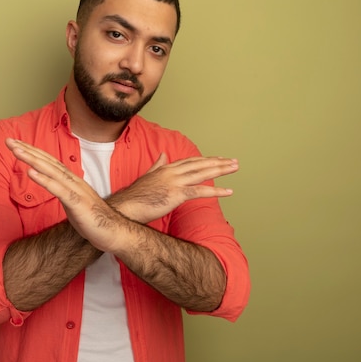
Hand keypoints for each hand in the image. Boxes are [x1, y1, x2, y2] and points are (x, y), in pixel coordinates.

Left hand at [5, 138, 126, 251]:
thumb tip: (51, 186)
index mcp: (71, 181)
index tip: (16, 145)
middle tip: (8, 140)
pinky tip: (31, 173)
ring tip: (16, 151)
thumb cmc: (93, 220)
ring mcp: (75, 190)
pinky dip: (44, 180)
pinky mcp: (77, 203)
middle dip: (27, 150)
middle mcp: (72, 181)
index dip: (32, 152)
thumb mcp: (73, 202)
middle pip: (47, 161)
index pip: (49, 162)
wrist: (113, 232)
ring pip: (51, 171)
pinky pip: (58, 189)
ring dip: (32, 159)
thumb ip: (63, 191)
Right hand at [108, 152, 238, 223]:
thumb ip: (157, 165)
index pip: (190, 161)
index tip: (218, 159)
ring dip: (221, 170)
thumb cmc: (135, 196)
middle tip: (233, 161)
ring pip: (203, 173)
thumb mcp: (147, 176)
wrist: (126, 206)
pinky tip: (228, 191)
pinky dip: (216, 191)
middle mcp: (172, 172)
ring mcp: (175, 182)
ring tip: (235, 168)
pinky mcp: (177, 194)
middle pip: (200, 164)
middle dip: (218, 162)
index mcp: (166, 168)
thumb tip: (163, 154)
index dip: (206, 160)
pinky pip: (200, 191)